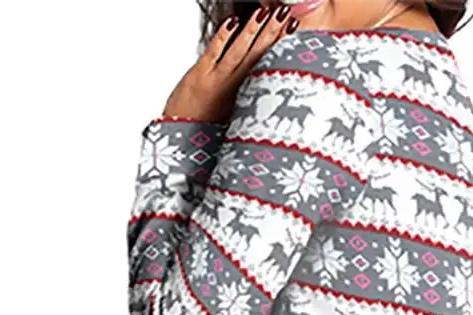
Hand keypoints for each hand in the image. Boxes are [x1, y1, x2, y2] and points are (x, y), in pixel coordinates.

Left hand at [161, 4, 298, 123]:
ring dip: (253, 31)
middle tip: (285, 13)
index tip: (292, 28)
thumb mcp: (231, 116)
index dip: (281, 45)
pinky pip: (213, 53)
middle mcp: (233, 88)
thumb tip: (257, 84)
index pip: (267, 65)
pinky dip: (223, 37)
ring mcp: (216, 81)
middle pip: (257, 55)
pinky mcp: (198, 77)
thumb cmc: (203, 132)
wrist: (180, 144)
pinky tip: (232, 22)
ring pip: (239, 52)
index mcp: (244, 97)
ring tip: (266, 12)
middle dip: (272, 32)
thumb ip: (244, 98)